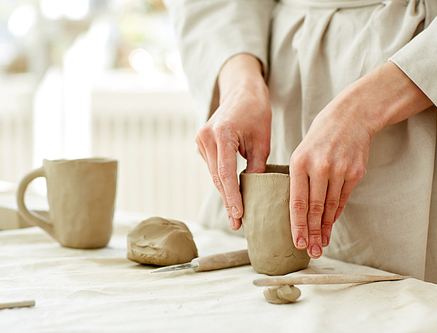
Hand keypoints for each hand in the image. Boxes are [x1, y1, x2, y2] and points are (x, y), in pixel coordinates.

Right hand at [196, 54, 270, 229]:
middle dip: (228, 200)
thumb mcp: (262, 141)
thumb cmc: (256, 112)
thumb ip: (256, 167)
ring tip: (237, 214)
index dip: (232, 197)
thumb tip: (255, 194)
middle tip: (238, 223)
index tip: (239, 216)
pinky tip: (232, 194)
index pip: (226, 174)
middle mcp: (206, 137)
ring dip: (225, 192)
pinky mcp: (200, 142)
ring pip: (214, 174)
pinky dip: (222, 180)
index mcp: (222, 134)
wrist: (241, 90)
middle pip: (217, 178)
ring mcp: (200, 140)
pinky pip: (213, 166)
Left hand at [289, 62, 432, 258]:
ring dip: (325, 228)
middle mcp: (320, 167)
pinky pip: (343, 198)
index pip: (297, 201)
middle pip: (315, 209)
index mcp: (300, 162)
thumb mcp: (300, 153)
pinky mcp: (356, 172)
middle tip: (310, 251)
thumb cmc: (319, 138)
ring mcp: (340, 170)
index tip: (296, 241)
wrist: (350, 117)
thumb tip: (294, 210)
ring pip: (331, 207)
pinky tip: (330, 226)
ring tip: (320, 244)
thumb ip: (297, 179)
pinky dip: (336, 214)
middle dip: (312, 233)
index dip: (297, 224)